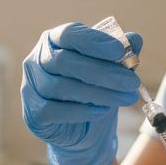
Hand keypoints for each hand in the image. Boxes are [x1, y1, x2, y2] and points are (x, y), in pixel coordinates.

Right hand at [21, 22, 142, 164]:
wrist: (82, 130)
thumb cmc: (94, 90)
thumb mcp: (112, 70)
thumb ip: (121, 54)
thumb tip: (135, 39)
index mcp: (54, 40)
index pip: (69, 34)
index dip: (94, 41)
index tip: (120, 50)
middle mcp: (36, 59)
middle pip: (64, 61)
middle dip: (102, 72)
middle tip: (131, 81)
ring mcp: (30, 86)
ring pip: (61, 87)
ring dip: (98, 93)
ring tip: (125, 98)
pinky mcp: (32, 112)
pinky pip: (54, 110)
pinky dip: (81, 111)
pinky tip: (102, 111)